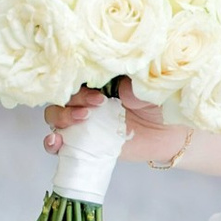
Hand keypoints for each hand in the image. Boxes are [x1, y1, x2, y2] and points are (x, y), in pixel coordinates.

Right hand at [42, 81, 190, 168]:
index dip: (79, 83)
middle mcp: (87, 100)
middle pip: (61, 96)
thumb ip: (134, 87)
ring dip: (60, 117)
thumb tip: (119, 91)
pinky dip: (51, 143)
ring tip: (81, 120)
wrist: (169, 133)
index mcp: (98, 80)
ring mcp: (84, 122)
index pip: (75, 76)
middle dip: (72, 100)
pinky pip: (60, 144)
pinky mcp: (84, 143)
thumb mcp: (149, 89)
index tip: (99, 94)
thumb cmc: (160, 104)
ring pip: (55, 116)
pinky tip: (56, 142)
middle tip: (96, 106)